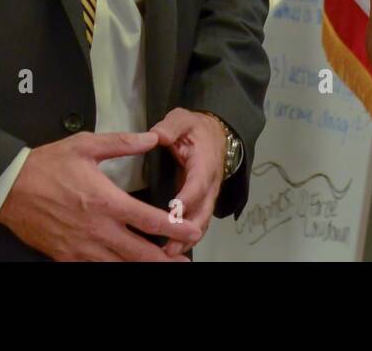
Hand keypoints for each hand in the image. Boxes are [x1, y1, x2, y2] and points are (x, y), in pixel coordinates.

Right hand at [0, 131, 200, 261]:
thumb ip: (123, 143)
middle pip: (139, 252)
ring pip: (120, 266)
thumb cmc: (47, 164)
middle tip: (185, 261)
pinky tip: (126, 267)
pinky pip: (96, 269)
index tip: (192, 231)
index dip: (175, 228)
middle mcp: (97, 229)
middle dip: (165, 258)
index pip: (149, 220)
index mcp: (106, 201)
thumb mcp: (86, 145)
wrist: (8, 188)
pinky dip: (114, 270)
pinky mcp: (66, 257)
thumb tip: (152, 138)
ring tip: (163, 267)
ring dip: (143, 267)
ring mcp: (81, 247)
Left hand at [151, 108, 226, 256]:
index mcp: (204, 162)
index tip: (173, 211)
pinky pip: (198, 222)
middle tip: (170, 245)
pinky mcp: (202, 202)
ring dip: (188, 238)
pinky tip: (173, 248)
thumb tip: (156, 136)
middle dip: (188, 229)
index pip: (198, 183)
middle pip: (204, 210)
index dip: (188, 198)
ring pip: (202, 221)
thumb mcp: (181, 119)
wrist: (215, 133)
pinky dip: (189, 238)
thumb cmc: (194, 128)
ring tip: (169, 253)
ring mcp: (208, 195)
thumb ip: (170, 127)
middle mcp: (210, 183)